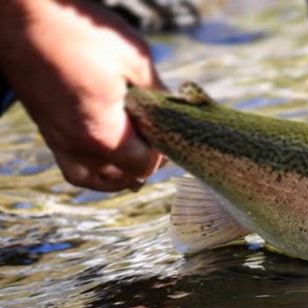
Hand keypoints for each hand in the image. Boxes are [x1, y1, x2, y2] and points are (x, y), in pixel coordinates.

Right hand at [0, 0, 165, 190]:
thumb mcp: (134, 59)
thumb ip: (157, 94)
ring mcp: (58, 139)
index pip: (144, 166)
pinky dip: (93, 171)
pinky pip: (73, 168)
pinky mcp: (47, 129)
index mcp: (102, 134)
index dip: (162, 153)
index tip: (167, 131)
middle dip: (145, 161)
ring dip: (121, 173)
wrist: (22, 15)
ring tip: (138, 154)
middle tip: (157, 137)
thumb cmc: (79, 32)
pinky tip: (108, 158)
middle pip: (123, 177)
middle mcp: (77, 145)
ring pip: (96, 178)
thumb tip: (171, 112)